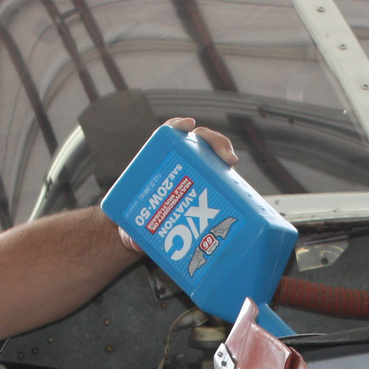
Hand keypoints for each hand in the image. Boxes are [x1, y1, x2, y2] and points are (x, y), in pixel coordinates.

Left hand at [117, 118, 241, 251]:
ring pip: (213, 156)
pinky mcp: (208, 189)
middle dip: (213, 142)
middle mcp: (179, 165)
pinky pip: (221, 178)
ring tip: (231, 163)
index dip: (178, 126)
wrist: (146, 235)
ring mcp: (195, 175)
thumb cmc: (136, 224)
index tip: (188, 126)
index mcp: (158, 164)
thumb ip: (130, 235)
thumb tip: (135, 243)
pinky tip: (237, 185)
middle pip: (197, 142)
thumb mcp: (131, 228)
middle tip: (225, 156)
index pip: (169, 136)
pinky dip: (230, 178)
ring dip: (224, 154)